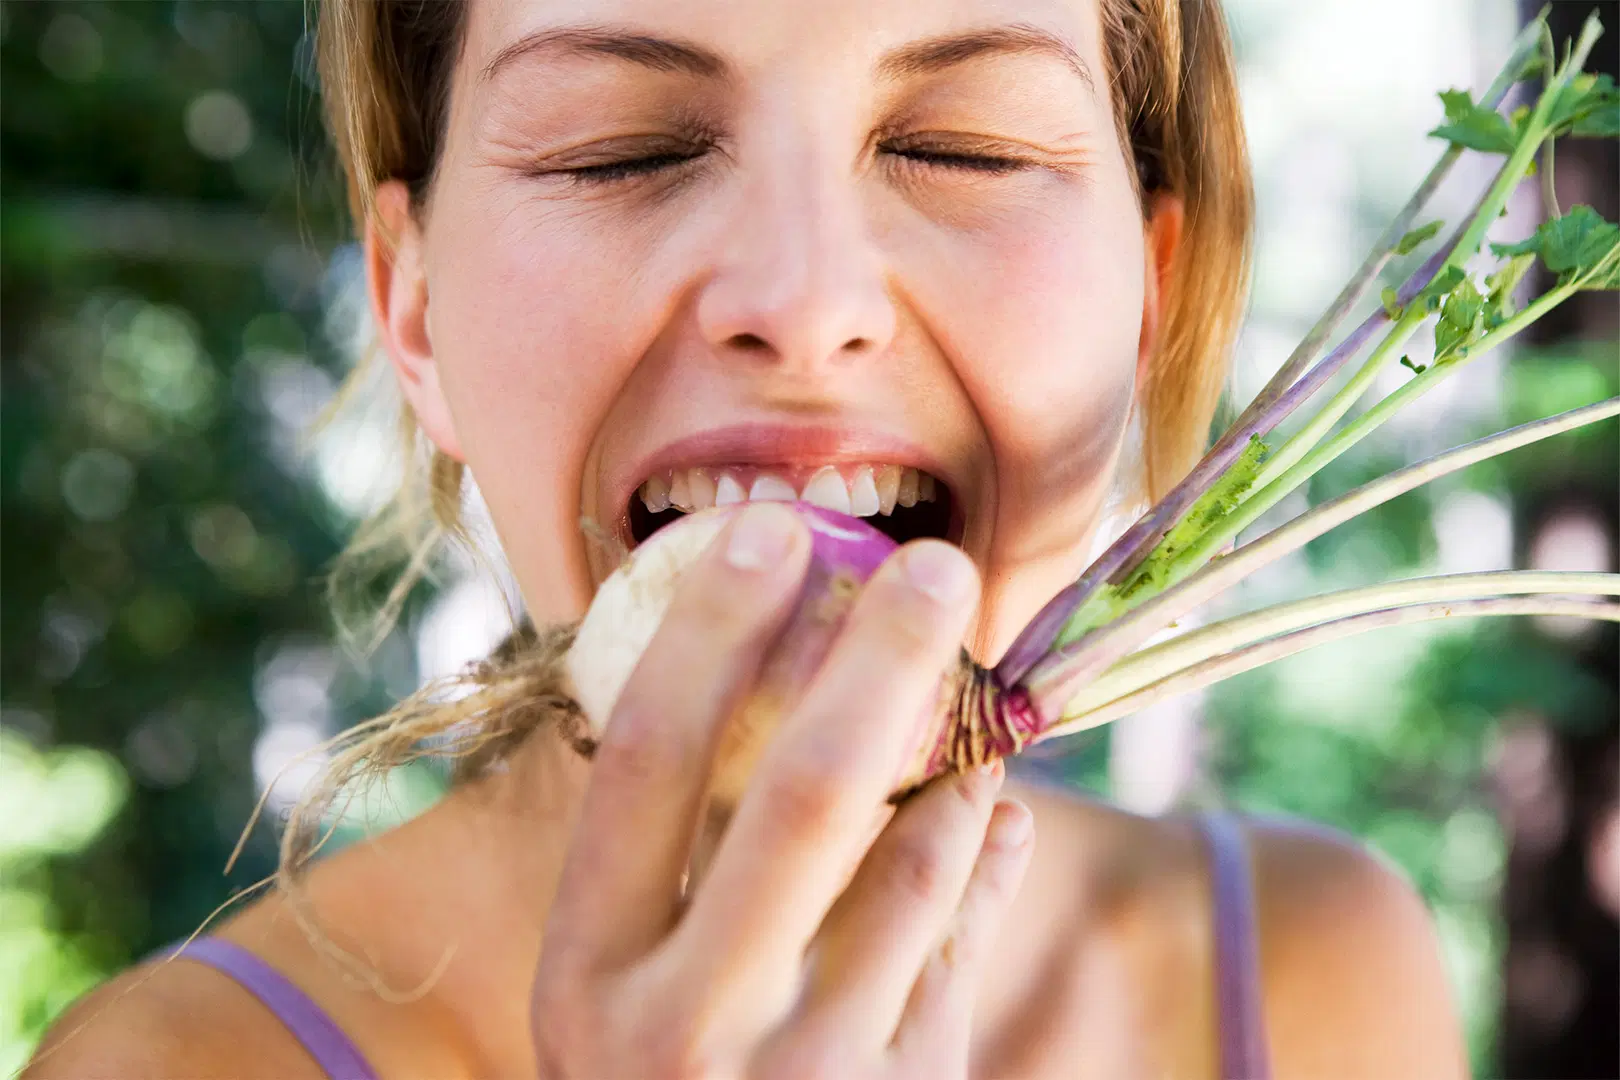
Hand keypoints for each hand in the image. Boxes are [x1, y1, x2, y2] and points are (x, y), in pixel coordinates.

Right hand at [531, 503, 1033, 1078]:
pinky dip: (985, 864)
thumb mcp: (615, 1001)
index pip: (644, 763)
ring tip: (975, 701)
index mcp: (584, 977)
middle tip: (943, 565)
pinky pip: (961, 949)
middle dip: (879, 660)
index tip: (769, 530)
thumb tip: (739, 681)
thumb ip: (663, 867)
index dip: (708, 633)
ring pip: (915, 869)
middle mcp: (680, 1032)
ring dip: (958, 764)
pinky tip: (1001, 816)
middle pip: (802, 796)